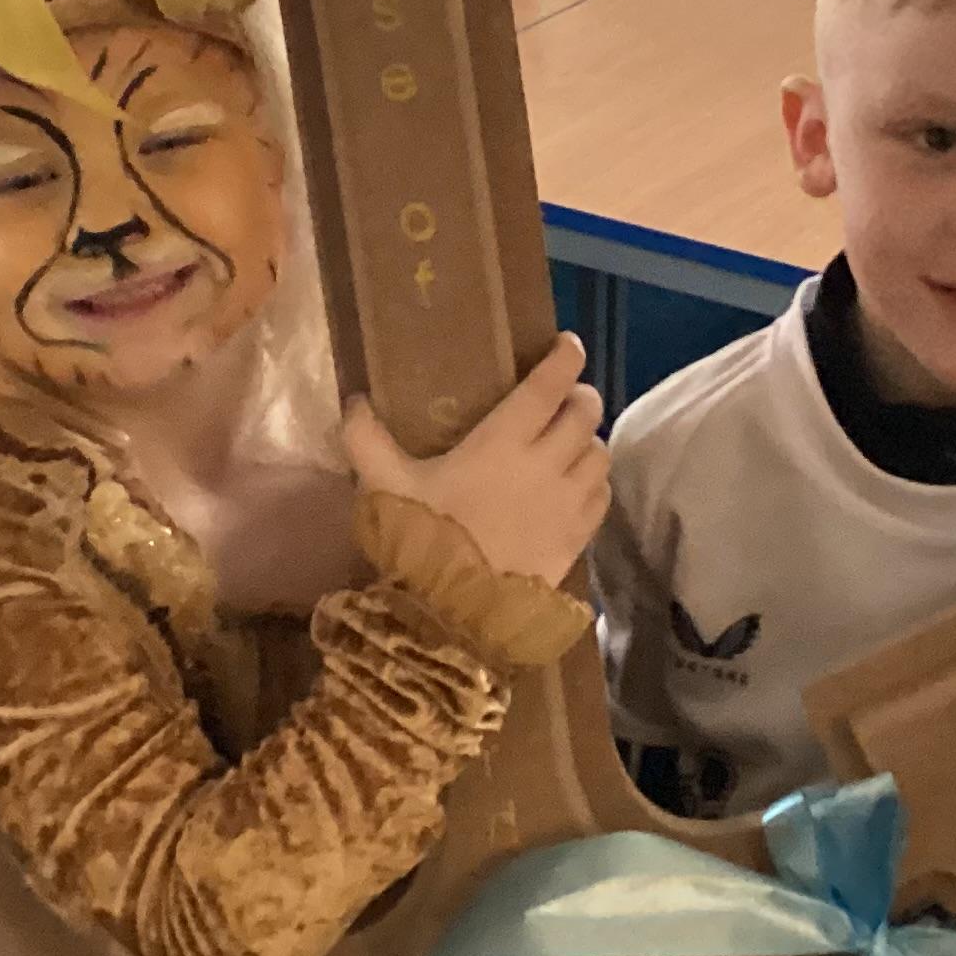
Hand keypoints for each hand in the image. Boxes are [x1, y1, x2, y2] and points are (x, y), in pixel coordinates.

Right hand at [341, 334, 606, 590]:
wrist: (456, 611)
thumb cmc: (421, 537)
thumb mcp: (385, 484)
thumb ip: (366, 439)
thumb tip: (353, 400)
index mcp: (503, 441)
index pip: (548, 386)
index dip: (565, 359)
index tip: (570, 344)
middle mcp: (546, 463)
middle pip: (585, 413)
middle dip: (581, 397)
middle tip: (569, 397)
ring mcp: (567, 502)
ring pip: (599, 454)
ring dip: (590, 441)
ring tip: (574, 443)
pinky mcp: (577, 537)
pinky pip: (602, 496)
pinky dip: (596, 483)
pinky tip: (579, 486)